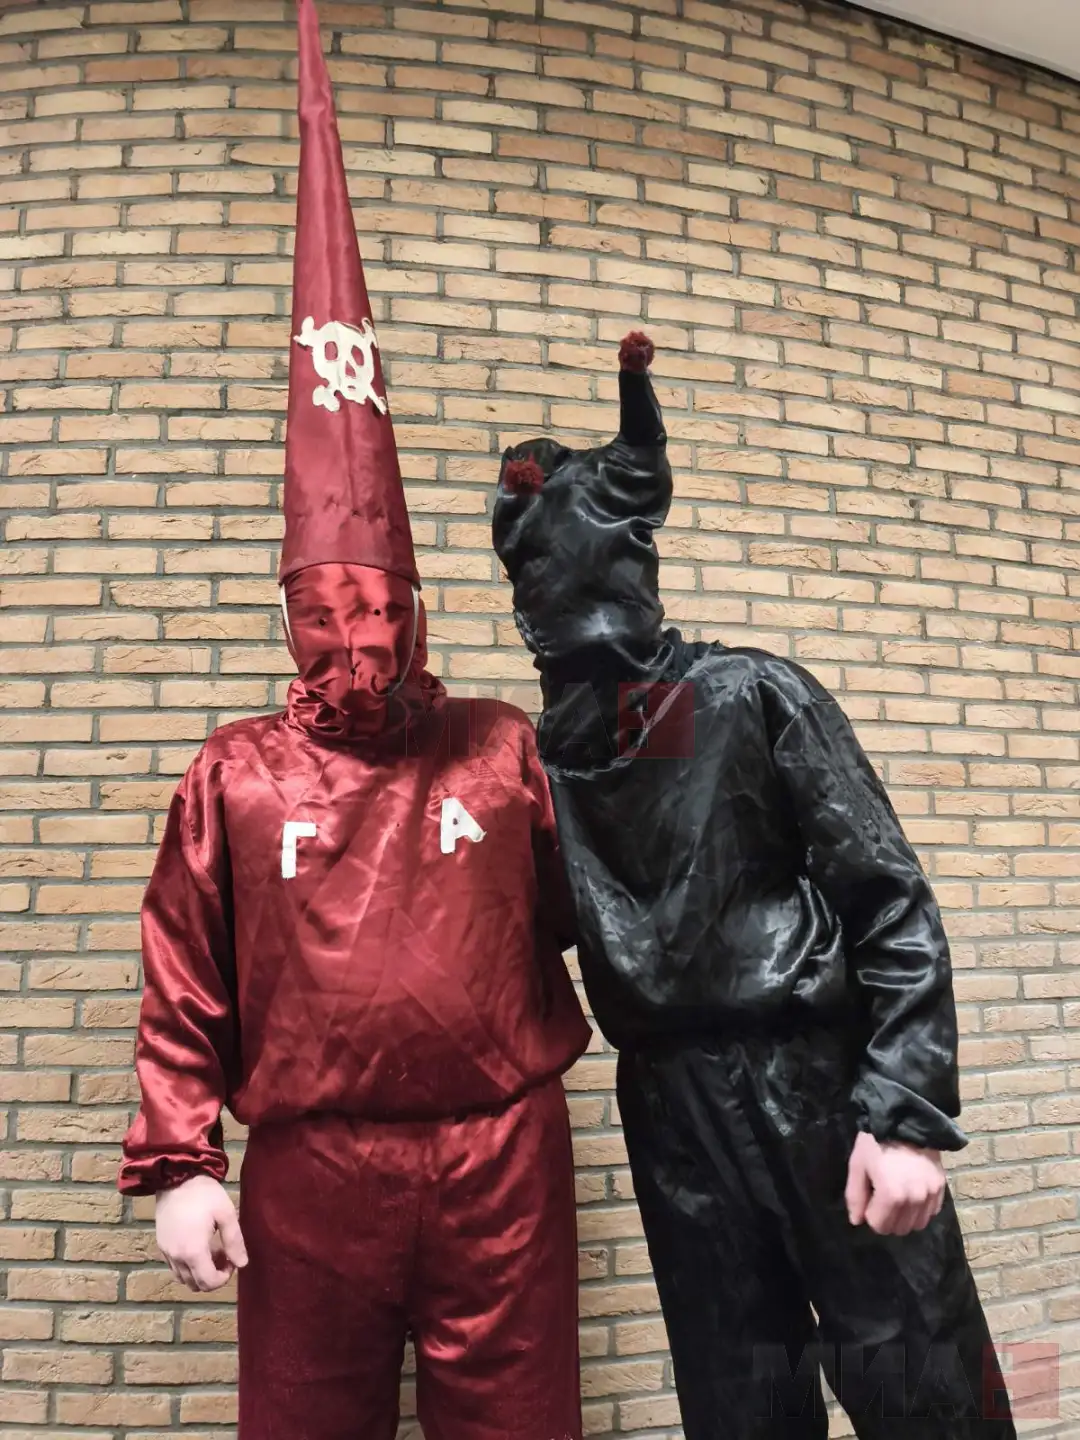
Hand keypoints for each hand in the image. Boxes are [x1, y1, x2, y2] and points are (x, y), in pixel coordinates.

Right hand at [155, 1174, 247, 1291]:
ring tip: (213, 1251)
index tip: (232, 1260)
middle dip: (213, 1276)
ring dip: (200, 1272)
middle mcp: (176, 1257)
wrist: (176, 1177)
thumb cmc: (204, 1194)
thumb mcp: (226, 1214)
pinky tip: (198, 1246)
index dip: (224, 1278)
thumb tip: (242, 1264)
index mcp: (193, 1251)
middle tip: (225, 1256)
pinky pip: (175, 1267)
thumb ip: (234, 1241)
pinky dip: (188, 1266)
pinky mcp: (161, 1245)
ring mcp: (166, 1252)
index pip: (208, 1282)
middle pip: (195, 1285)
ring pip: (183, 1278)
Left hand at [845, 1131, 945, 1236]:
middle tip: (881, 1197)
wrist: (905, 1119)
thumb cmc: (876, 1142)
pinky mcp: (941, 1187)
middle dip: (887, 1218)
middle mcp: (915, 1199)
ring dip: (905, 1217)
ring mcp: (931, 1194)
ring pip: (917, 1224)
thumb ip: (855, 1196)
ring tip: (897, 1196)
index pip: (879, 1226)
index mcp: (892, 1195)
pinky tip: (912, 1193)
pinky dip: (921, 1209)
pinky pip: (931, 1212)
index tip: (869, 1197)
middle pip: (899, 1228)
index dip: (870, 1214)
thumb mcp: (857, 1166)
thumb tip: (857, 1221)